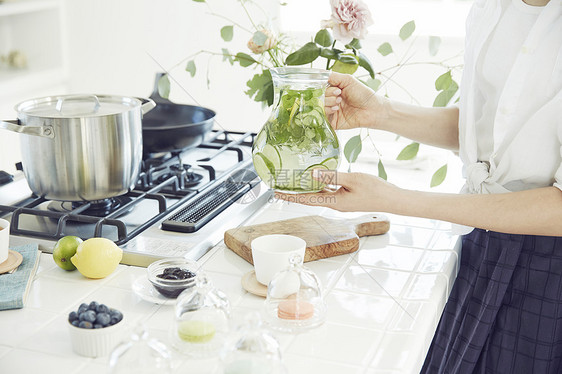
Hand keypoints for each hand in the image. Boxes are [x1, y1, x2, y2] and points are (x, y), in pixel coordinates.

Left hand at [274, 169, 400, 211]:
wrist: (392, 199)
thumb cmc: (375, 190)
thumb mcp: (353, 179)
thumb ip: (332, 176)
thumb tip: (312, 173)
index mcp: (334, 202)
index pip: (306, 199)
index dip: (291, 196)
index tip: (277, 193)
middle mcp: (335, 204)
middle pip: (309, 198)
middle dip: (294, 192)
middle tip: (280, 186)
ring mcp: (340, 201)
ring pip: (318, 194)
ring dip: (306, 189)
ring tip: (294, 181)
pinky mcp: (346, 197)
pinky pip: (328, 191)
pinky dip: (319, 185)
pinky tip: (316, 177)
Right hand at [324, 71, 386, 130]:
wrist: (371, 109)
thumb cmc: (362, 94)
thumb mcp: (348, 80)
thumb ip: (333, 76)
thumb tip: (318, 71)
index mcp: (333, 90)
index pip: (319, 86)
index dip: (323, 85)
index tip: (333, 86)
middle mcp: (330, 100)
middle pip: (318, 96)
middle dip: (328, 94)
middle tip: (339, 94)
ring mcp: (330, 111)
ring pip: (319, 105)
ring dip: (328, 102)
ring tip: (339, 103)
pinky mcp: (331, 121)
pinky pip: (322, 116)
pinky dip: (327, 111)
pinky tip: (336, 109)